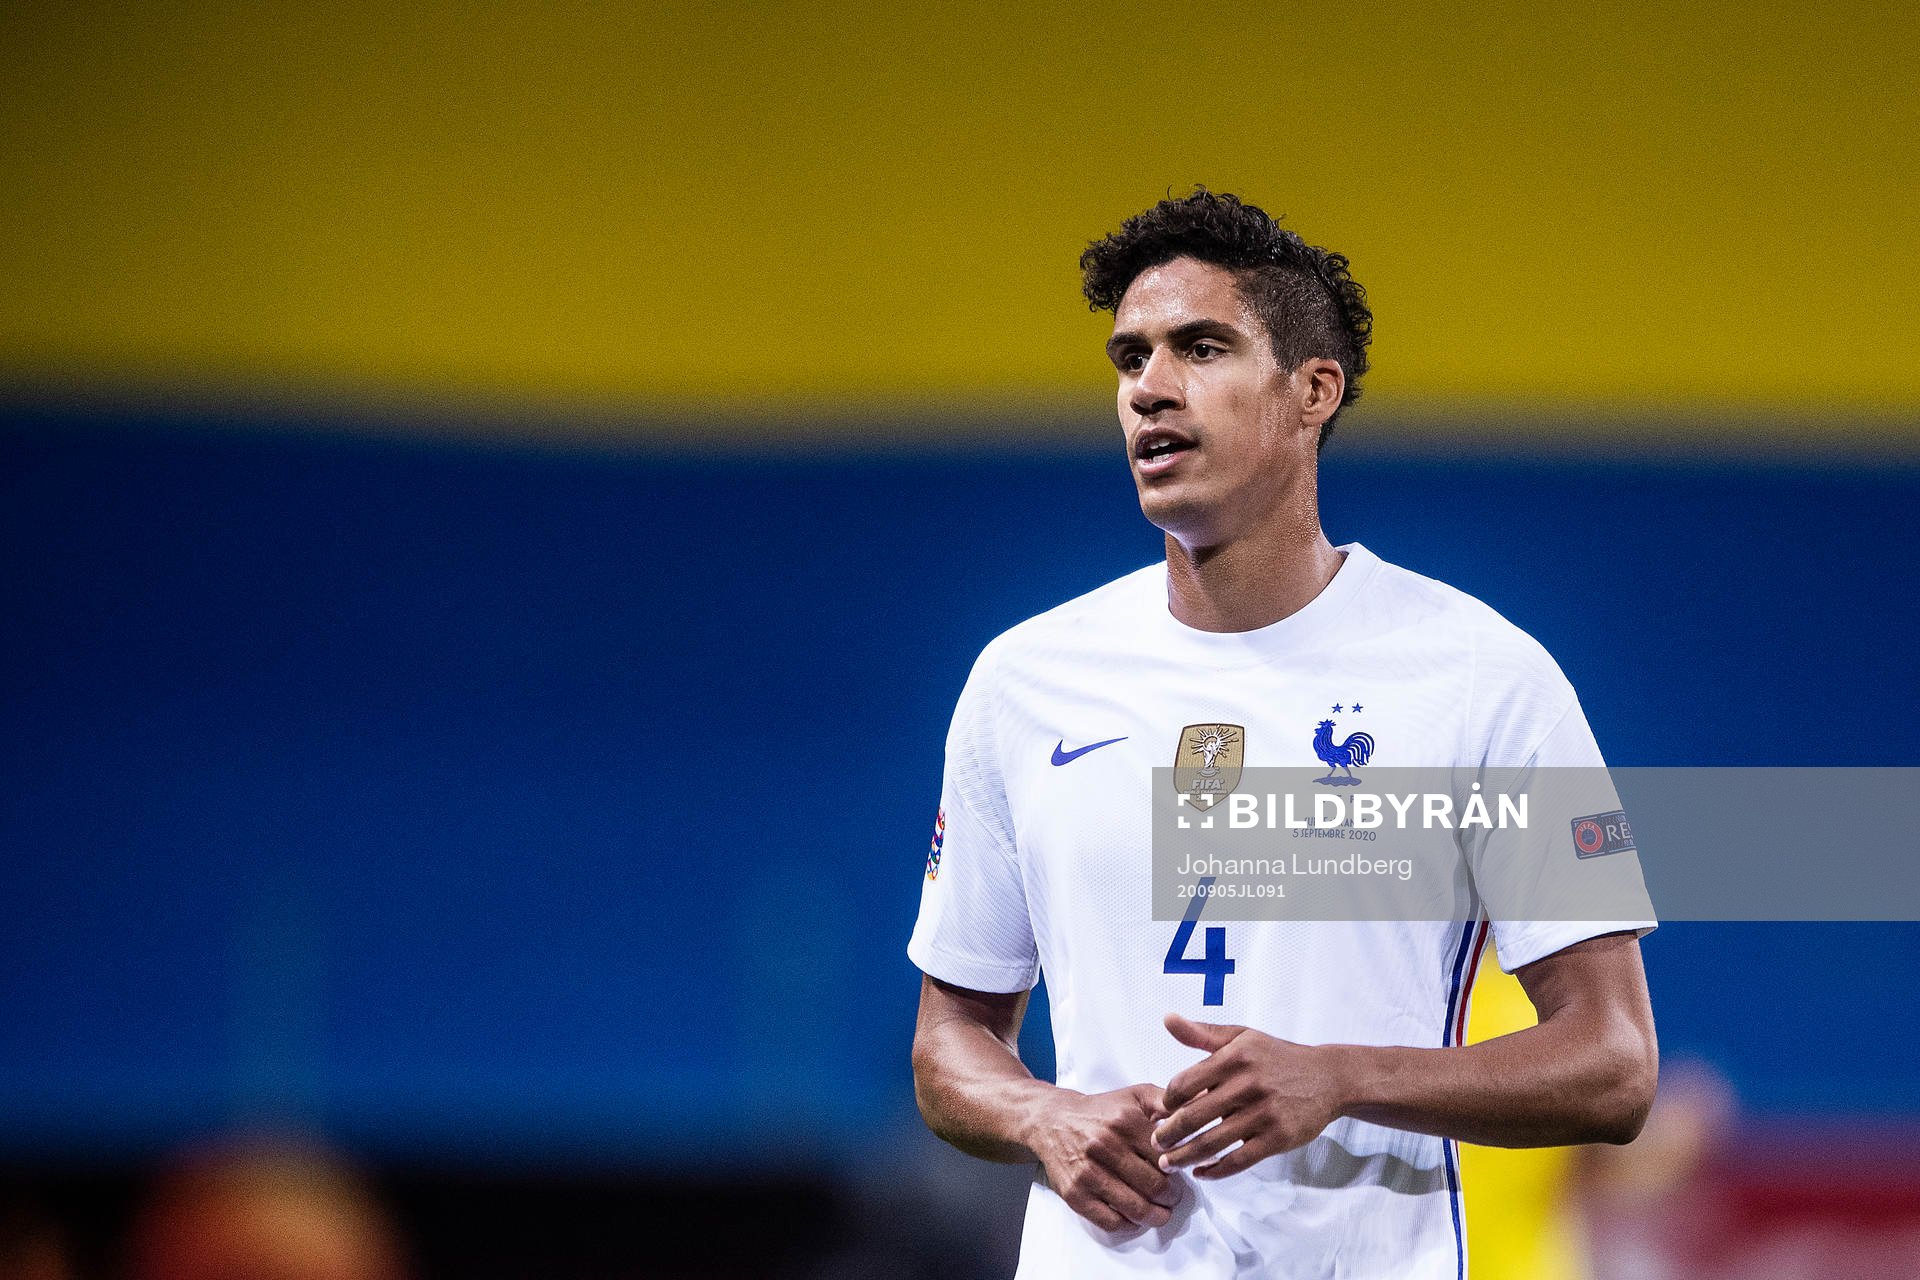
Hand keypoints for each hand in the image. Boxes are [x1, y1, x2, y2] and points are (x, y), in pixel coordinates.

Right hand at [1026, 1083, 1179, 1232]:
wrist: (1052, 1121)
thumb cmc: (1099, 1111)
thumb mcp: (1135, 1096)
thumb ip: (1167, 1101)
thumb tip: (1201, 1103)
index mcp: (1124, 1122)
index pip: (1165, 1158)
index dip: (1179, 1170)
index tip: (1180, 1175)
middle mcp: (1105, 1146)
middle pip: (1154, 1186)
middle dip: (1171, 1197)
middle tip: (1173, 1197)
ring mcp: (1088, 1173)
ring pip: (1136, 1208)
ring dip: (1156, 1216)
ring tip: (1161, 1212)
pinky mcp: (1075, 1194)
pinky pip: (1110, 1221)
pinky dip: (1129, 1225)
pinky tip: (1134, 1218)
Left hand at [1152, 1013, 1345, 1178]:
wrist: (1328, 1078)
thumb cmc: (1277, 1056)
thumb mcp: (1242, 1037)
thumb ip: (1202, 1032)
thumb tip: (1167, 1019)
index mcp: (1234, 1057)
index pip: (1184, 1084)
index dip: (1166, 1101)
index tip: (1160, 1112)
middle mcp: (1248, 1084)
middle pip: (1194, 1116)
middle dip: (1168, 1135)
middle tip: (1155, 1144)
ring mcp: (1264, 1113)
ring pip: (1213, 1142)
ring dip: (1185, 1156)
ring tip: (1169, 1163)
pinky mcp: (1278, 1138)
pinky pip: (1239, 1160)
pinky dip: (1216, 1170)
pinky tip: (1201, 1172)